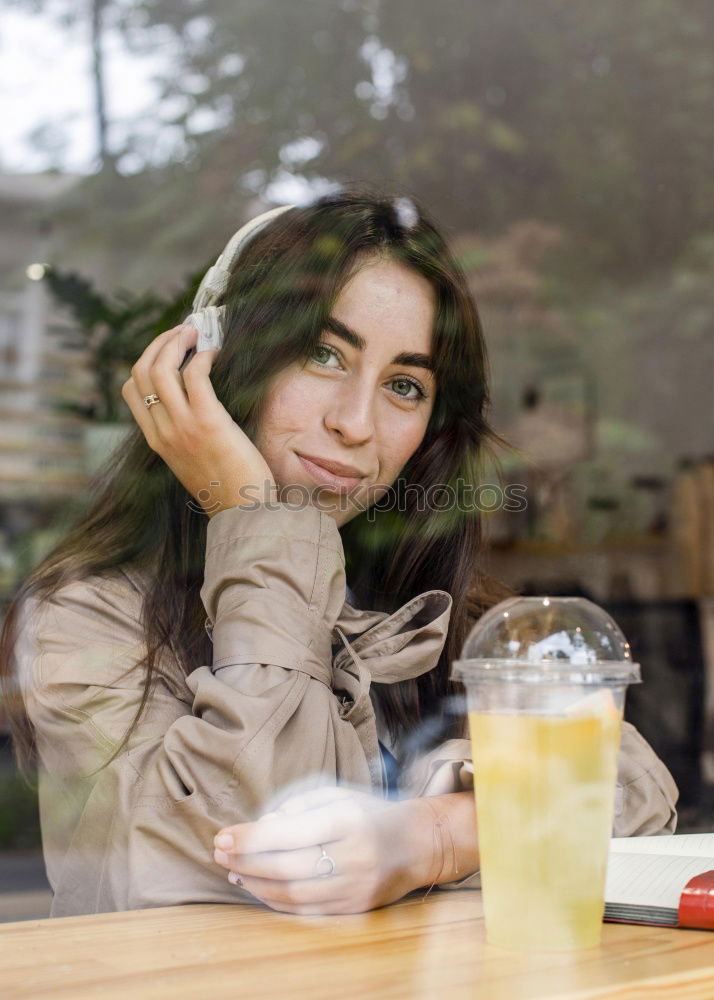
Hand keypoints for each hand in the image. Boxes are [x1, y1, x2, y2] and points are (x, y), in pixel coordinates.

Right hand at [121, 324, 276, 515]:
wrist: (243, 513)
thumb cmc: (227, 487)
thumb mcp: (193, 459)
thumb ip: (185, 432)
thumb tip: (194, 396)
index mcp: (155, 440)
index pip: (131, 390)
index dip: (146, 360)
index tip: (167, 349)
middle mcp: (162, 432)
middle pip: (142, 372)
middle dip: (160, 343)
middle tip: (183, 331)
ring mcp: (182, 427)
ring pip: (162, 369)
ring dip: (177, 342)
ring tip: (196, 332)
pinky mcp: (208, 422)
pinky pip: (195, 376)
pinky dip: (202, 357)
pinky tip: (215, 354)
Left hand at [212, 787, 432, 914]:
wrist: (416, 844)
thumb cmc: (369, 814)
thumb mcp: (339, 795)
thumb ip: (300, 805)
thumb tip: (264, 825)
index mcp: (347, 821)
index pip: (289, 833)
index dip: (251, 838)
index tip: (223, 837)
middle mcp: (352, 857)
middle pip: (285, 867)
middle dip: (245, 862)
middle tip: (219, 854)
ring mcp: (354, 888)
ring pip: (292, 894)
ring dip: (254, 884)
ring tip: (232, 872)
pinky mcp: (353, 909)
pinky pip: (305, 911)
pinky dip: (275, 901)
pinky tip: (257, 888)